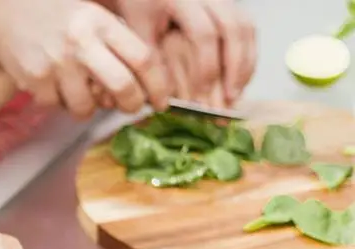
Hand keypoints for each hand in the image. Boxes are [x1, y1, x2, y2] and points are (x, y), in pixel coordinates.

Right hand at [0, 0, 168, 115]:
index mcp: (100, 22)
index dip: (158, 84)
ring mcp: (57, 64)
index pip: (142, 58)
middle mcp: (81, 42)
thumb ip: (117, 39)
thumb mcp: (91, 11)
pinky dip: (62, 103)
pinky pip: (59, 107)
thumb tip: (147, 77)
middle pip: (122, 87)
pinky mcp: (36, 81)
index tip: (162, 100)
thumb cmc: (55, 14)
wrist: (4, 14)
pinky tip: (58, 85)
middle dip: (132, 105)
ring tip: (85, 92)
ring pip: (87, 107)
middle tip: (133, 107)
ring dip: (90, 108)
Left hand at [117, 0, 256, 104]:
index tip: (203, 94)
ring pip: (245, 26)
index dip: (205, 67)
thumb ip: (150, 63)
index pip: (203, 34)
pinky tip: (238, 80)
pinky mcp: (228, 3)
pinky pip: (246, 27)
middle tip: (229, 99)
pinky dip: (246, 54)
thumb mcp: (138, 33)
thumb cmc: (139, 9)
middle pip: (233, 27)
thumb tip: (163, 102)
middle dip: (234, 66)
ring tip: (236, 94)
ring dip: (245, 62)